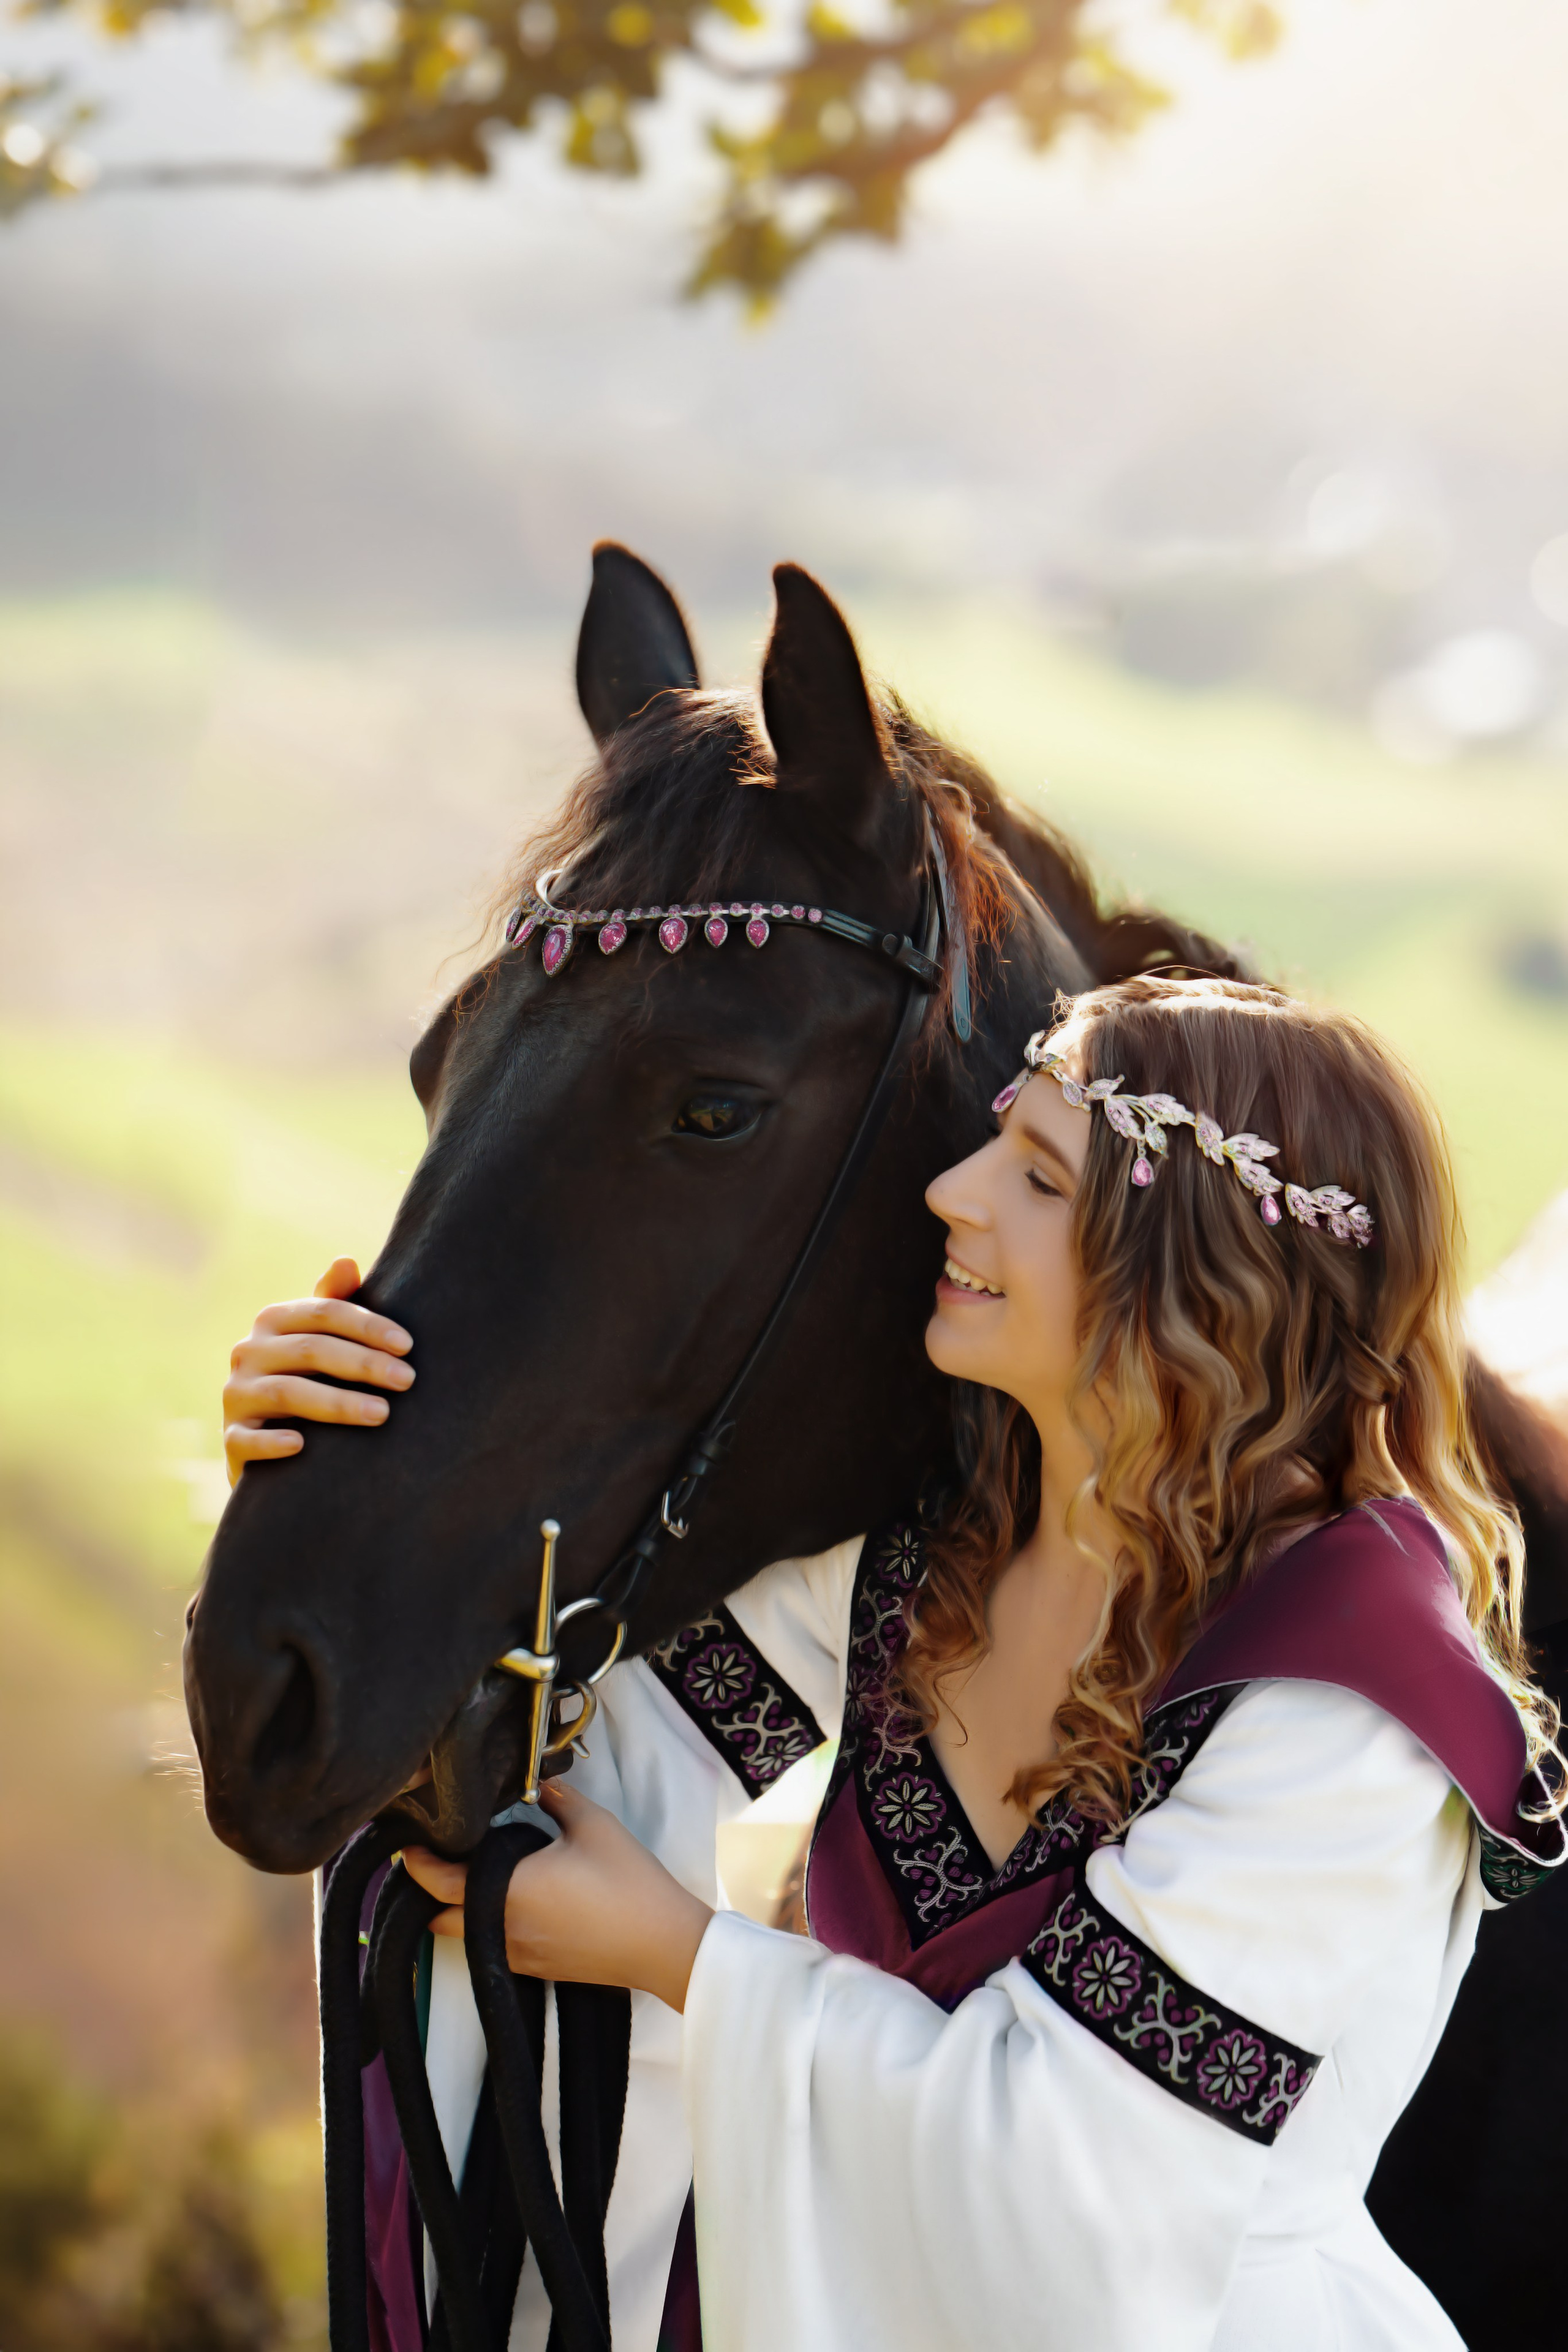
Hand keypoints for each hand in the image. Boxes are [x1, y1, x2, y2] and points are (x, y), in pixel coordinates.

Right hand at [223, 1256, 414, 1484]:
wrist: (271, 1443)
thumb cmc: (310, 1378)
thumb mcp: (323, 1340)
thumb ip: (335, 1302)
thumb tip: (346, 1260)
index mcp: (273, 1320)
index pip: (324, 1311)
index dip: (367, 1325)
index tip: (408, 1345)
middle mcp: (248, 1351)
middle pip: (311, 1349)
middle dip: (363, 1363)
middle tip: (407, 1380)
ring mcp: (236, 1395)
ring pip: (287, 1392)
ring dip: (337, 1403)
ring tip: (382, 1414)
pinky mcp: (231, 1439)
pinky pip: (247, 1440)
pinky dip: (272, 1442)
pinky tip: (301, 1446)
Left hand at [403, 1783, 712, 2013]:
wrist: (662, 1943)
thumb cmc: (627, 1881)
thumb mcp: (593, 1825)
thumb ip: (556, 1797)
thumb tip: (536, 1781)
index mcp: (507, 1891)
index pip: (437, 1882)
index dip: (416, 1863)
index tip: (410, 1843)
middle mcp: (502, 1929)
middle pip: (438, 1920)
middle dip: (428, 1893)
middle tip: (436, 1861)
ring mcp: (518, 1955)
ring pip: (464, 1937)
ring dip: (456, 1911)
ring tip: (470, 1877)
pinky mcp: (537, 1968)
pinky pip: (492, 1947)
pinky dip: (484, 1926)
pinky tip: (507, 1902)